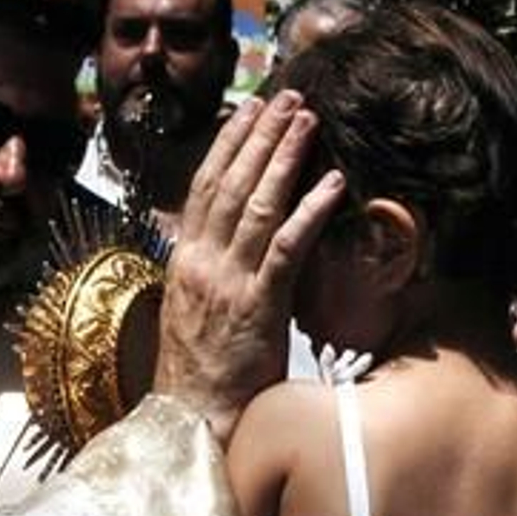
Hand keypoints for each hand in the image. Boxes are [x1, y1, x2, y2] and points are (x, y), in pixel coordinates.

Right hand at [153, 91, 345, 443]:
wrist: (191, 419)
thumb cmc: (200, 372)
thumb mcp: (194, 310)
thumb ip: (209, 271)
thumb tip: (225, 243)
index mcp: (185, 261)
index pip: (205, 188)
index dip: (228, 145)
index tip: (249, 110)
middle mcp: (201, 262)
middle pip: (231, 183)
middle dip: (259, 136)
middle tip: (286, 96)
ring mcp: (227, 282)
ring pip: (257, 205)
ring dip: (284, 157)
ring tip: (307, 120)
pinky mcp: (257, 306)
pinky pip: (286, 249)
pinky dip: (309, 211)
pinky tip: (332, 184)